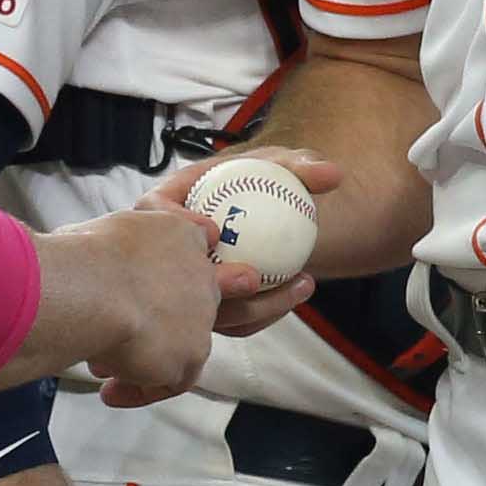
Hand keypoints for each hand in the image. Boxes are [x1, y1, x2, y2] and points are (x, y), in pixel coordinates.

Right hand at [64, 202, 260, 407]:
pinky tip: (110, 392)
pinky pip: (172, 381)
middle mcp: (200, 274)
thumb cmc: (81, 255)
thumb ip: (103, 240)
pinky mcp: (192, 354)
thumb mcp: (92, 228)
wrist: (93, 288)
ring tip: (100, 364)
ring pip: (177, 344)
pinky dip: (140, 390)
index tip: (136, 296)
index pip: (187, 257)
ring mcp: (201, 316)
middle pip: (183, 305)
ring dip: (142, 357)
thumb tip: (80, 249)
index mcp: (180, 235)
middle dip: (149, 323)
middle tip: (110, 333)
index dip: (160, 281)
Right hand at [143, 148, 344, 339]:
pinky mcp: (205, 311)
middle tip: (262, 276)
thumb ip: (300, 165)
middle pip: (178, 274)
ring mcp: (183, 287)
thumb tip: (331, 175)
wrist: (263, 208)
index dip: (175, 224)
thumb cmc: (258, 179)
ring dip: (254, 305)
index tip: (213, 230)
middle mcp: (168, 251)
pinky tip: (295, 293)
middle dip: (218, 282)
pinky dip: (262, 313)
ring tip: (301, 284)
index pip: (154, 212)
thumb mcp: (277, 164)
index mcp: (166, 205)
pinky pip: (231, 320)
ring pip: (208, 308)